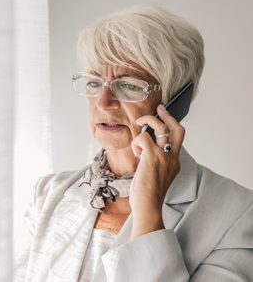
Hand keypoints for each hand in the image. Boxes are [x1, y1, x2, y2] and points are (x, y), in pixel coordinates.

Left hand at [130, 104, 184, 238]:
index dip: (172, 124)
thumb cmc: (149, 194)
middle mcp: (172, 157)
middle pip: (176, 129)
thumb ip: (155, 161)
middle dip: (167, 115)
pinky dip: (137, 142)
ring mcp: (164, 156)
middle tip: (159, 109)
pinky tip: (136, 152)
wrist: (148, 206)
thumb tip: (144, 149)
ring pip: (159, 128)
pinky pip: (143, 138)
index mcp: (174, 162)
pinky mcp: (152, 157)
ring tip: (139, 126)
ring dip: (147, 122)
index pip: (178, 137)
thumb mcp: (157, 174)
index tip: (164, 117)